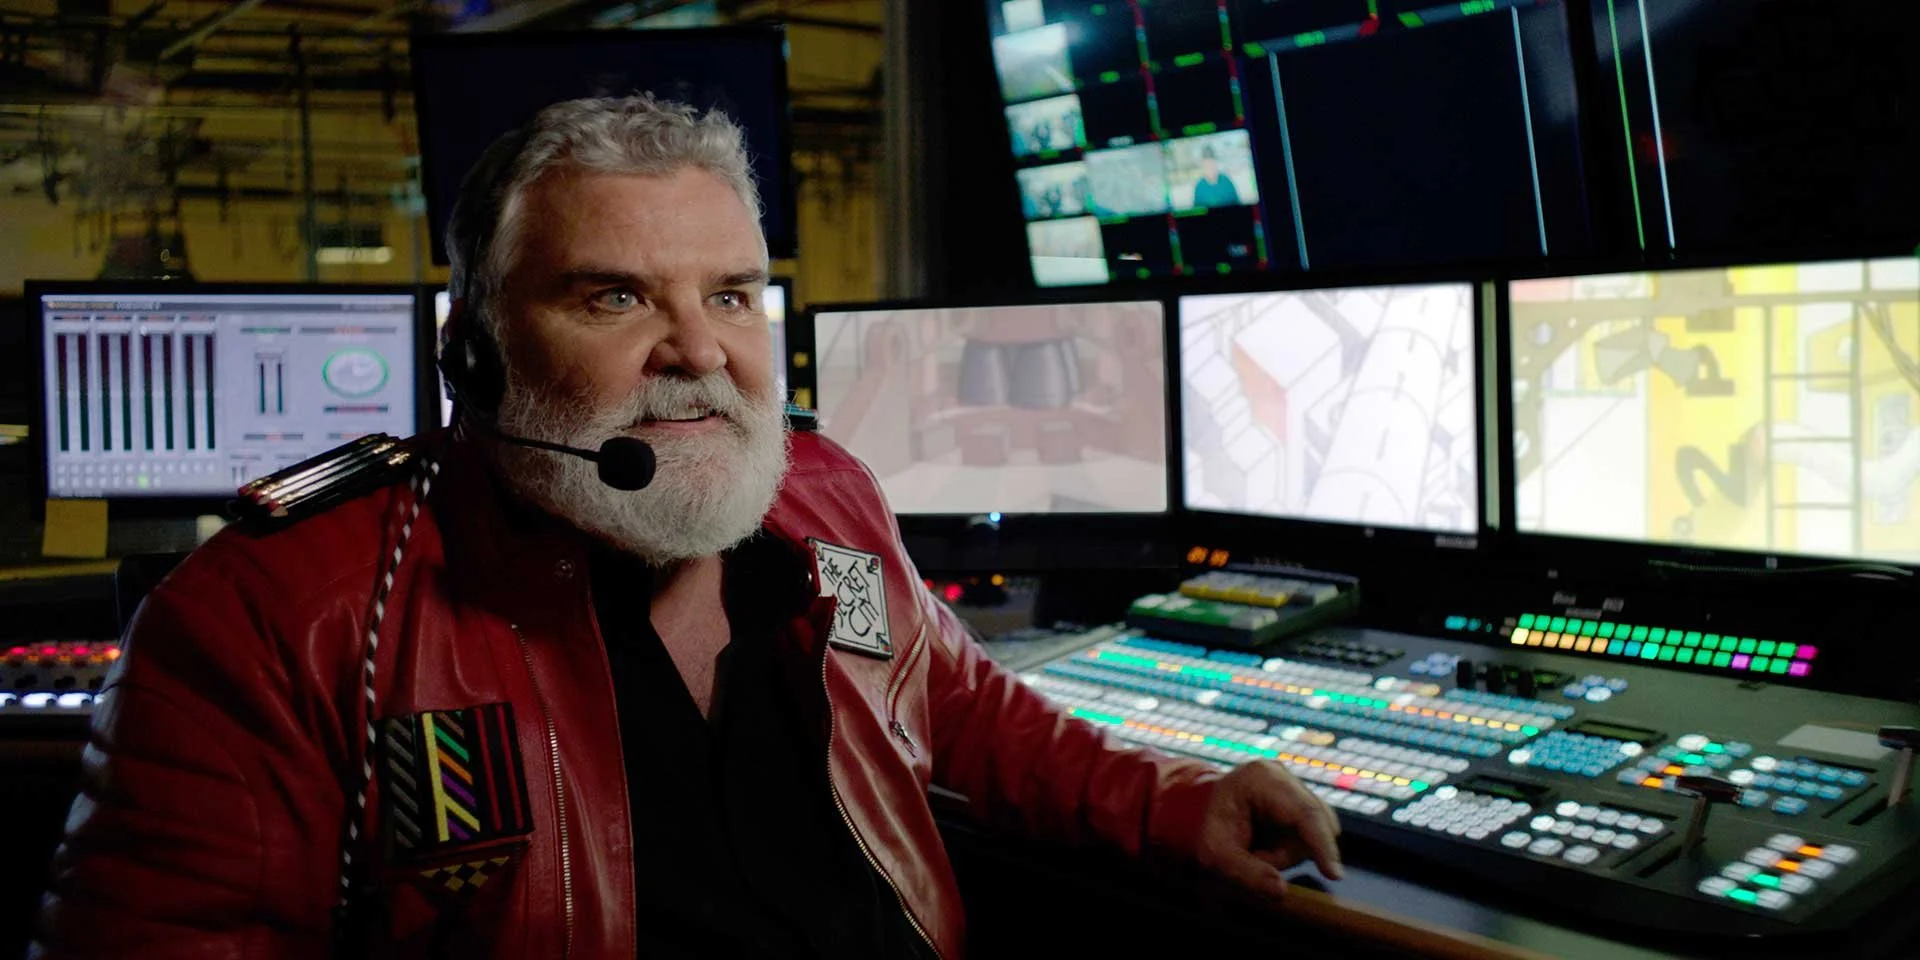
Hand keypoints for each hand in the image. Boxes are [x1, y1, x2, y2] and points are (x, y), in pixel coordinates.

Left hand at [1191, 760, 1342, 899]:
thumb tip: (1281, 891)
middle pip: (1314, 823)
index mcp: (1262, 778)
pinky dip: (1288, 849)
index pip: (1305, 812)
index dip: (1322, 845)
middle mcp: (1283, 777)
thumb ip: (1247, 873)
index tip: (1334, 874)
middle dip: (1288, 852)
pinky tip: (1265, 847)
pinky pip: (1307, 835)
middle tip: (1254, 857)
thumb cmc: (1204, 829)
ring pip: (1313, 833)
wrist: (1196, 813)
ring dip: (1287, 853)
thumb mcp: (1216, 856)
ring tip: (1254, 852)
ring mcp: (1293, 787)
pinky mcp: (1298, 802)